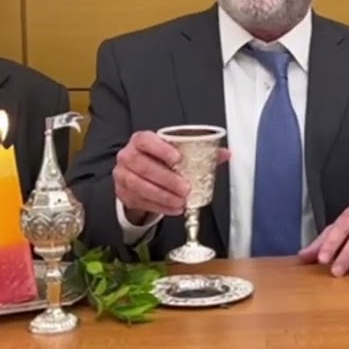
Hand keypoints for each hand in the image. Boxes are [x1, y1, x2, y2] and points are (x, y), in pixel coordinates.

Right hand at [113, 131, 229, 221]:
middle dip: (166, 179)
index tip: (178, 158)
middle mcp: (128, 155)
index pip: (146, 140)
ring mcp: (123, 175)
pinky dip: (159, 206)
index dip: (161, 149)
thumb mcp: (176, 152)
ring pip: (140, 186)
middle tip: (185, 188)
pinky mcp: (123, 193)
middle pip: (143, 166)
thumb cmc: (159, 160)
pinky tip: (173, 208)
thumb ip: (200, 151)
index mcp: (140, 140)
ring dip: (163, 196)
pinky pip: (140, 201)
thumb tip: (225, 153)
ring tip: (180, 201)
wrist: (139, 175)